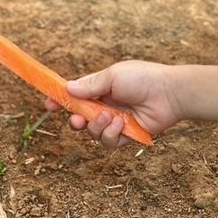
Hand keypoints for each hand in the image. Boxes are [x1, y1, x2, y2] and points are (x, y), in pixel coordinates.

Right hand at [44, 60, 180, 147]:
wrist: (168, 93)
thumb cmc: (142, 78)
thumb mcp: (113, 76)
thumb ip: (90, 85)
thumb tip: (67, 88)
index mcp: (101, 88)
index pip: (76, 96)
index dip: (61, 100)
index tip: (48, 105)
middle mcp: (106, 105)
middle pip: (81, 118)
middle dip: (76, 120)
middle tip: (78, 118)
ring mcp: (115, 121)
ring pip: (93, 132)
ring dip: (97, 126)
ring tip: (110, 117)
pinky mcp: (126, 135)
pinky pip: (108, 141)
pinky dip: (111, 134)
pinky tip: (120, 123)